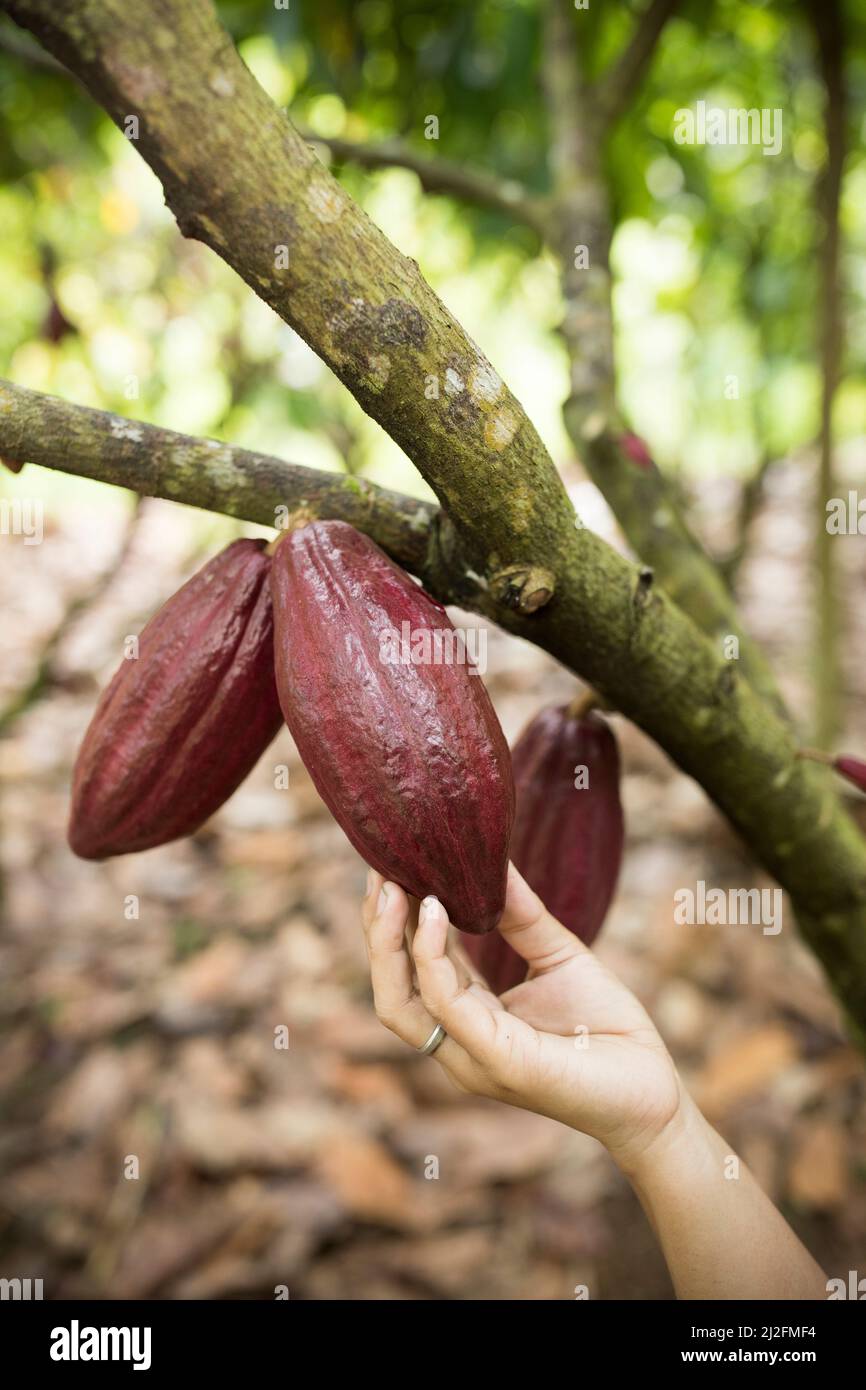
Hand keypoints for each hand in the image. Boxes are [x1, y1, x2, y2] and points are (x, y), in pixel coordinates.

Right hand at [361, 863, 683, 1171]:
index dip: (393, 927)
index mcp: (469, 1021)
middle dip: (376, 932)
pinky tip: (436, 914)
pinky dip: (432, 958)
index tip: (391, 871)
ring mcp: (474, 1057)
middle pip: (391, 991)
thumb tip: (495, 859)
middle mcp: (460, 1044)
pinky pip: (449, 1005)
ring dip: (390, 942)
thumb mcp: (559, 956)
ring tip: (394, 888)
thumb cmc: (608, 1030)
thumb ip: (522, 916)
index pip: (409, 976)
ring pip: (402, 1002)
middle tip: (379, 873)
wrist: (654, 1093)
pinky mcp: (501, 1061)